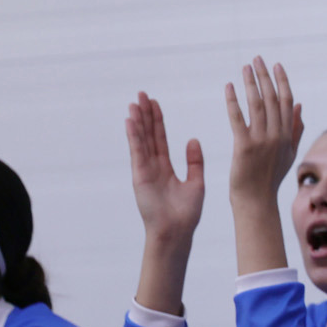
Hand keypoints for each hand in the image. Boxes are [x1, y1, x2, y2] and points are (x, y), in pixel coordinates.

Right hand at [126, 93, 204, 238]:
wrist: (177, 231)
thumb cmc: (186, 213)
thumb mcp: (196, 182)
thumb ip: (194, 161)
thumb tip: (193, 139)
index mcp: (165, 168)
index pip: (160, 138)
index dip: (157, 121)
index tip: (155, 103)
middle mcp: (152, 167)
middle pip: (148, 135)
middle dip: (145, 115)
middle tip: (141, 95)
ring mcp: (144, 171)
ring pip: (141, 140)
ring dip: (137, 121)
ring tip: (134, 102)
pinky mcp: (140, 176)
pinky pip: (137, 151)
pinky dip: (134, 136)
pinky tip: (131, 121)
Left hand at [225, 57, 303, 203]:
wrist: (256, 200)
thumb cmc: (270, 178)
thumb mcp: (288, 153)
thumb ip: (295, 129)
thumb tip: (299, 105)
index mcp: (287, 135)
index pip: (287, 102)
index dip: (282, 82)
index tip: (276, 65)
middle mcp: (277, 136)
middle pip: (272, 99)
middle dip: (265, 76)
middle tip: (257, 59)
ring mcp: (261, 141)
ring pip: (257, 105)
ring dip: (251, 83)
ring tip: (245, 67)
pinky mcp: (243, 147)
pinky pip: (238, 118)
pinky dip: (233, 101)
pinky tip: (229, 87)